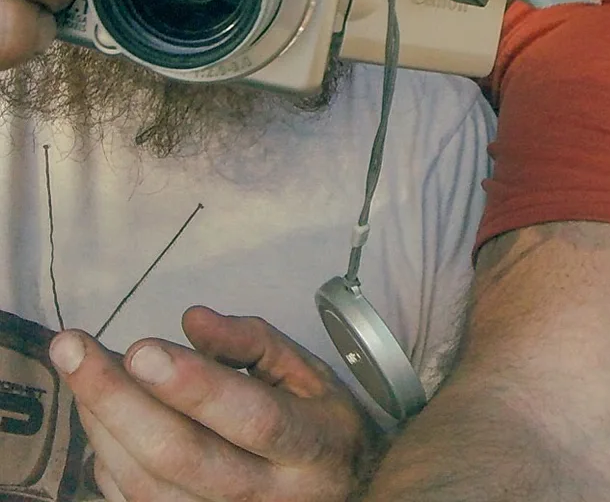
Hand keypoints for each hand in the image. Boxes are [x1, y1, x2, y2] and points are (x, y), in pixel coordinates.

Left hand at [49, 306, 381, 501]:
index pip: (253, 418)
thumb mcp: (309, 371)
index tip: (142, 348)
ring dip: (102, 423)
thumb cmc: (321, 425)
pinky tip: (97, 412)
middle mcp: (268, 496)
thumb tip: (191, 320)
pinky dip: (106, 456)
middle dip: (118, 400)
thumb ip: (253, 342)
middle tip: (72, 347)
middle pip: (181, 456)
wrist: (342, 497)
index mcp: (311, 444)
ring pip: (146, 486)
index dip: (196, 387)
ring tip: (79, 366)